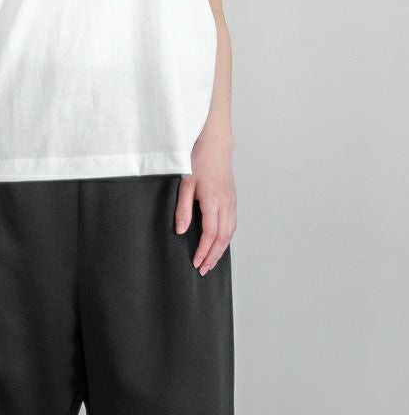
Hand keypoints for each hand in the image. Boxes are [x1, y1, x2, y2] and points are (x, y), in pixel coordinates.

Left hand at [174, 129, 235, 275]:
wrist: (215, 144)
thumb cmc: (199, 160)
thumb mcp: (185, 183)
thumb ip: (183, 209)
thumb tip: (181, 230)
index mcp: (213, 201)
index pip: (210, 234)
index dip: (203, 251)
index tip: (196, 262)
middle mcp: (226, 204)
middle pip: (222, 238)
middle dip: (213, 256)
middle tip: (204, 270)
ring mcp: (231, 202)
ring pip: (230, 233)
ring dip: (221, 250)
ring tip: (211, 261)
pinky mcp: (233, 200)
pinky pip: (232, 224)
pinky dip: (227, 238)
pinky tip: (220, 243)